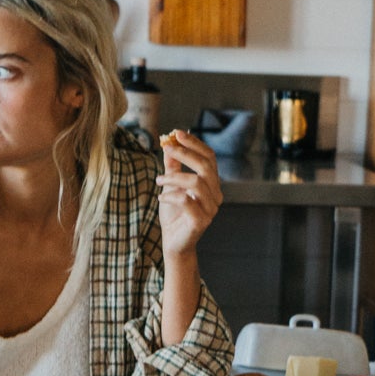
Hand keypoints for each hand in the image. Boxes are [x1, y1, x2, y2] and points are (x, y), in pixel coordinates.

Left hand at [157, 130, 222, 260]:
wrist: (173, 242)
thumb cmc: (174, 214)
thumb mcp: (171, 186)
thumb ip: (172, 166)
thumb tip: (168, 144)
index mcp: (212, 184)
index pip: (209, 158)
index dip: (194, 144)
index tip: (176, 133)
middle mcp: (216, 195)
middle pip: (205, 167)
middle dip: (185, 154)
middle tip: (167, 148)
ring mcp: (210, 209)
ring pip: (196, 183)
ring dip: (174, 178)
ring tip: (158, 181)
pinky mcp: (200, 221)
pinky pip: (186, 201)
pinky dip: (171, 196)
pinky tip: (161, 197)